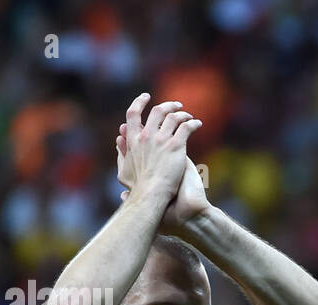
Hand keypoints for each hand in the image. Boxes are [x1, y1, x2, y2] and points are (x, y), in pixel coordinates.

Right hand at [115, 93, 202, 217]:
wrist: (151, 194)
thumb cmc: (138, 187)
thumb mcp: (124, 169)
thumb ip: (122, 153)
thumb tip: (120, 141)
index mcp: (133, 139)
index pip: (133, 113)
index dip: (140, 102)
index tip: (146, 97)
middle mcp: (147, 135)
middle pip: (157, 111)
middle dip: (167, 105)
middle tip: (176, 105)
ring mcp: (161, 140)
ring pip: (173, 117)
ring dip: (182, 113)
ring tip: (188, 115)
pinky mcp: (176, 146)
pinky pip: (186, 127)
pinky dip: (193, 123)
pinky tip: (198, 124)